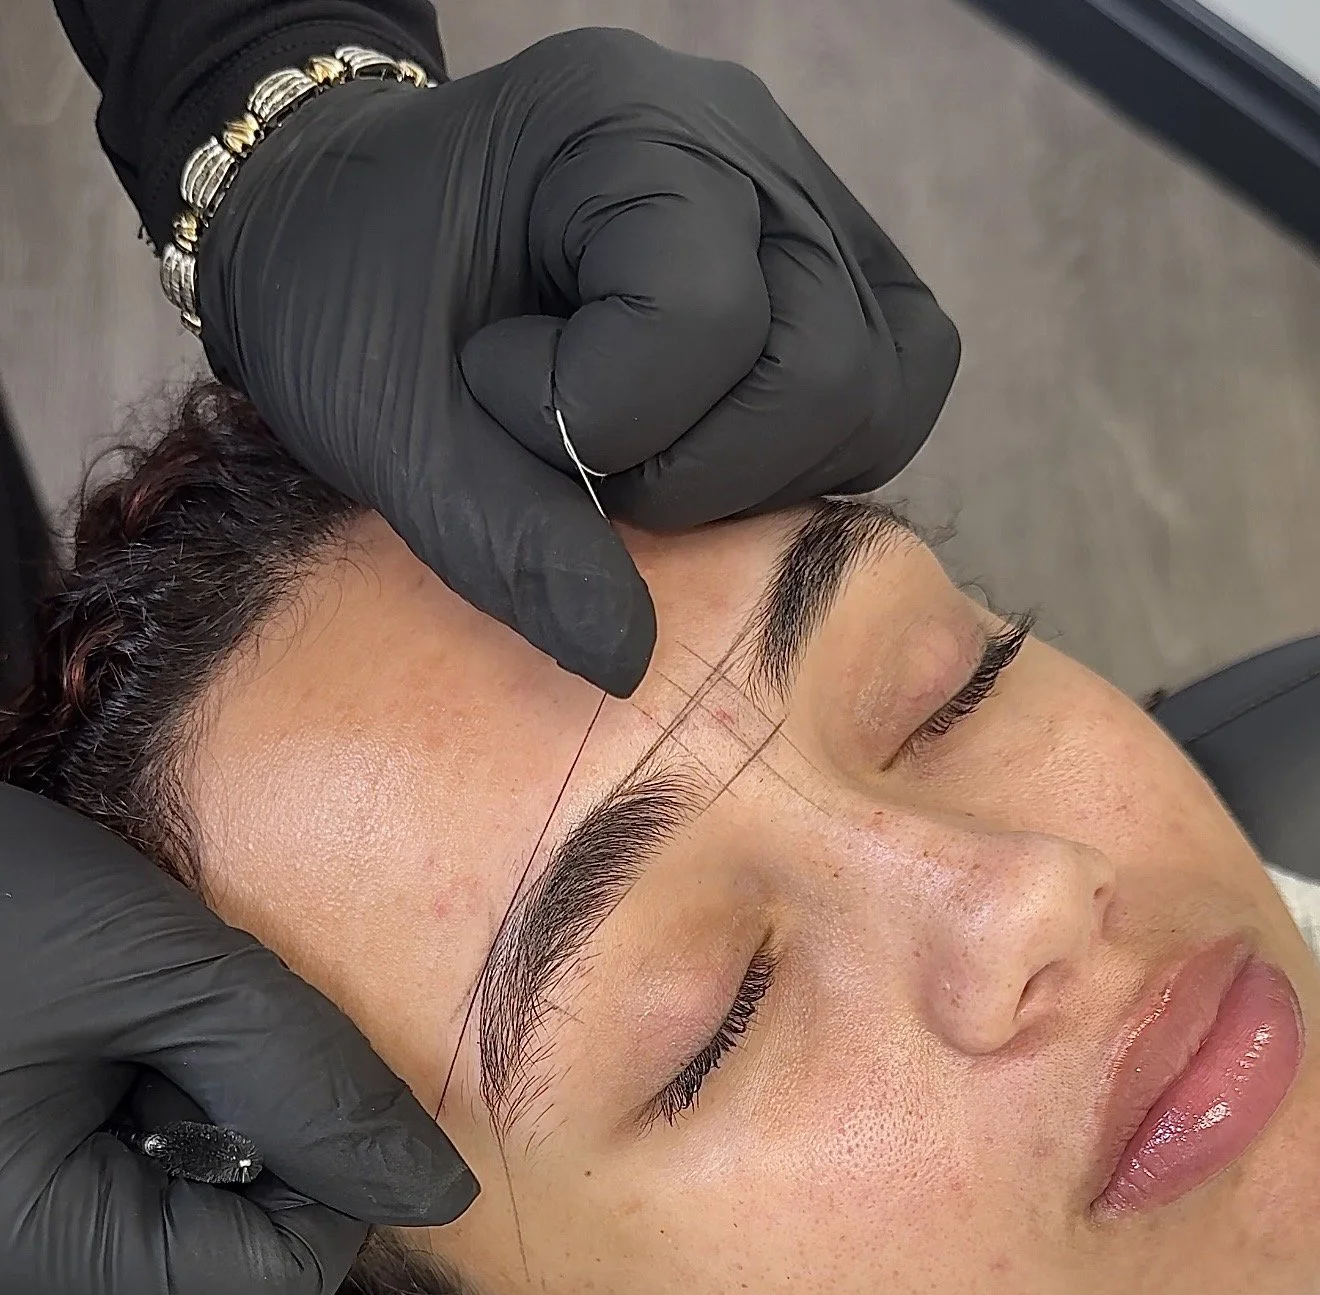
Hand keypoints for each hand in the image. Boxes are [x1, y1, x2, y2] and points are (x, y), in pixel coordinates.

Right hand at [0, 786, 474, 1294]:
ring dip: (193, 1178)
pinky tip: (80, 1077)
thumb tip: (440, 1192)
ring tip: (120, 1056)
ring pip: (164, 1287)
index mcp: (40, 1268)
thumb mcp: (144, 961)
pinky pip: (96, 1251)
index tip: (270, 1067)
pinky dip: (127, 1173)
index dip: (320, 1184)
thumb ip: (306, 1079)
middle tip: (191, 1057)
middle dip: (259, 1191)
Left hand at [199, 26, 959, 696]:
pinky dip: (800, 460)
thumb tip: (635, 665)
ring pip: (879, 395)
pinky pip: (889, 391)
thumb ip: (506, 540)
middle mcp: (747, 143)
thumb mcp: (385, 424)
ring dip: (755, 478)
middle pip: (832, 371)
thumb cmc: (342, 296)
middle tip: (574, 459)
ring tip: (631, 452)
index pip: (703, 321)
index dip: (596, 418)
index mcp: (624, 123)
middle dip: (698, 471)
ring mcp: (805, 203)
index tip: (489, 391)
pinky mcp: (833, 272)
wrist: (334, 229)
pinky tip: (700, 451)